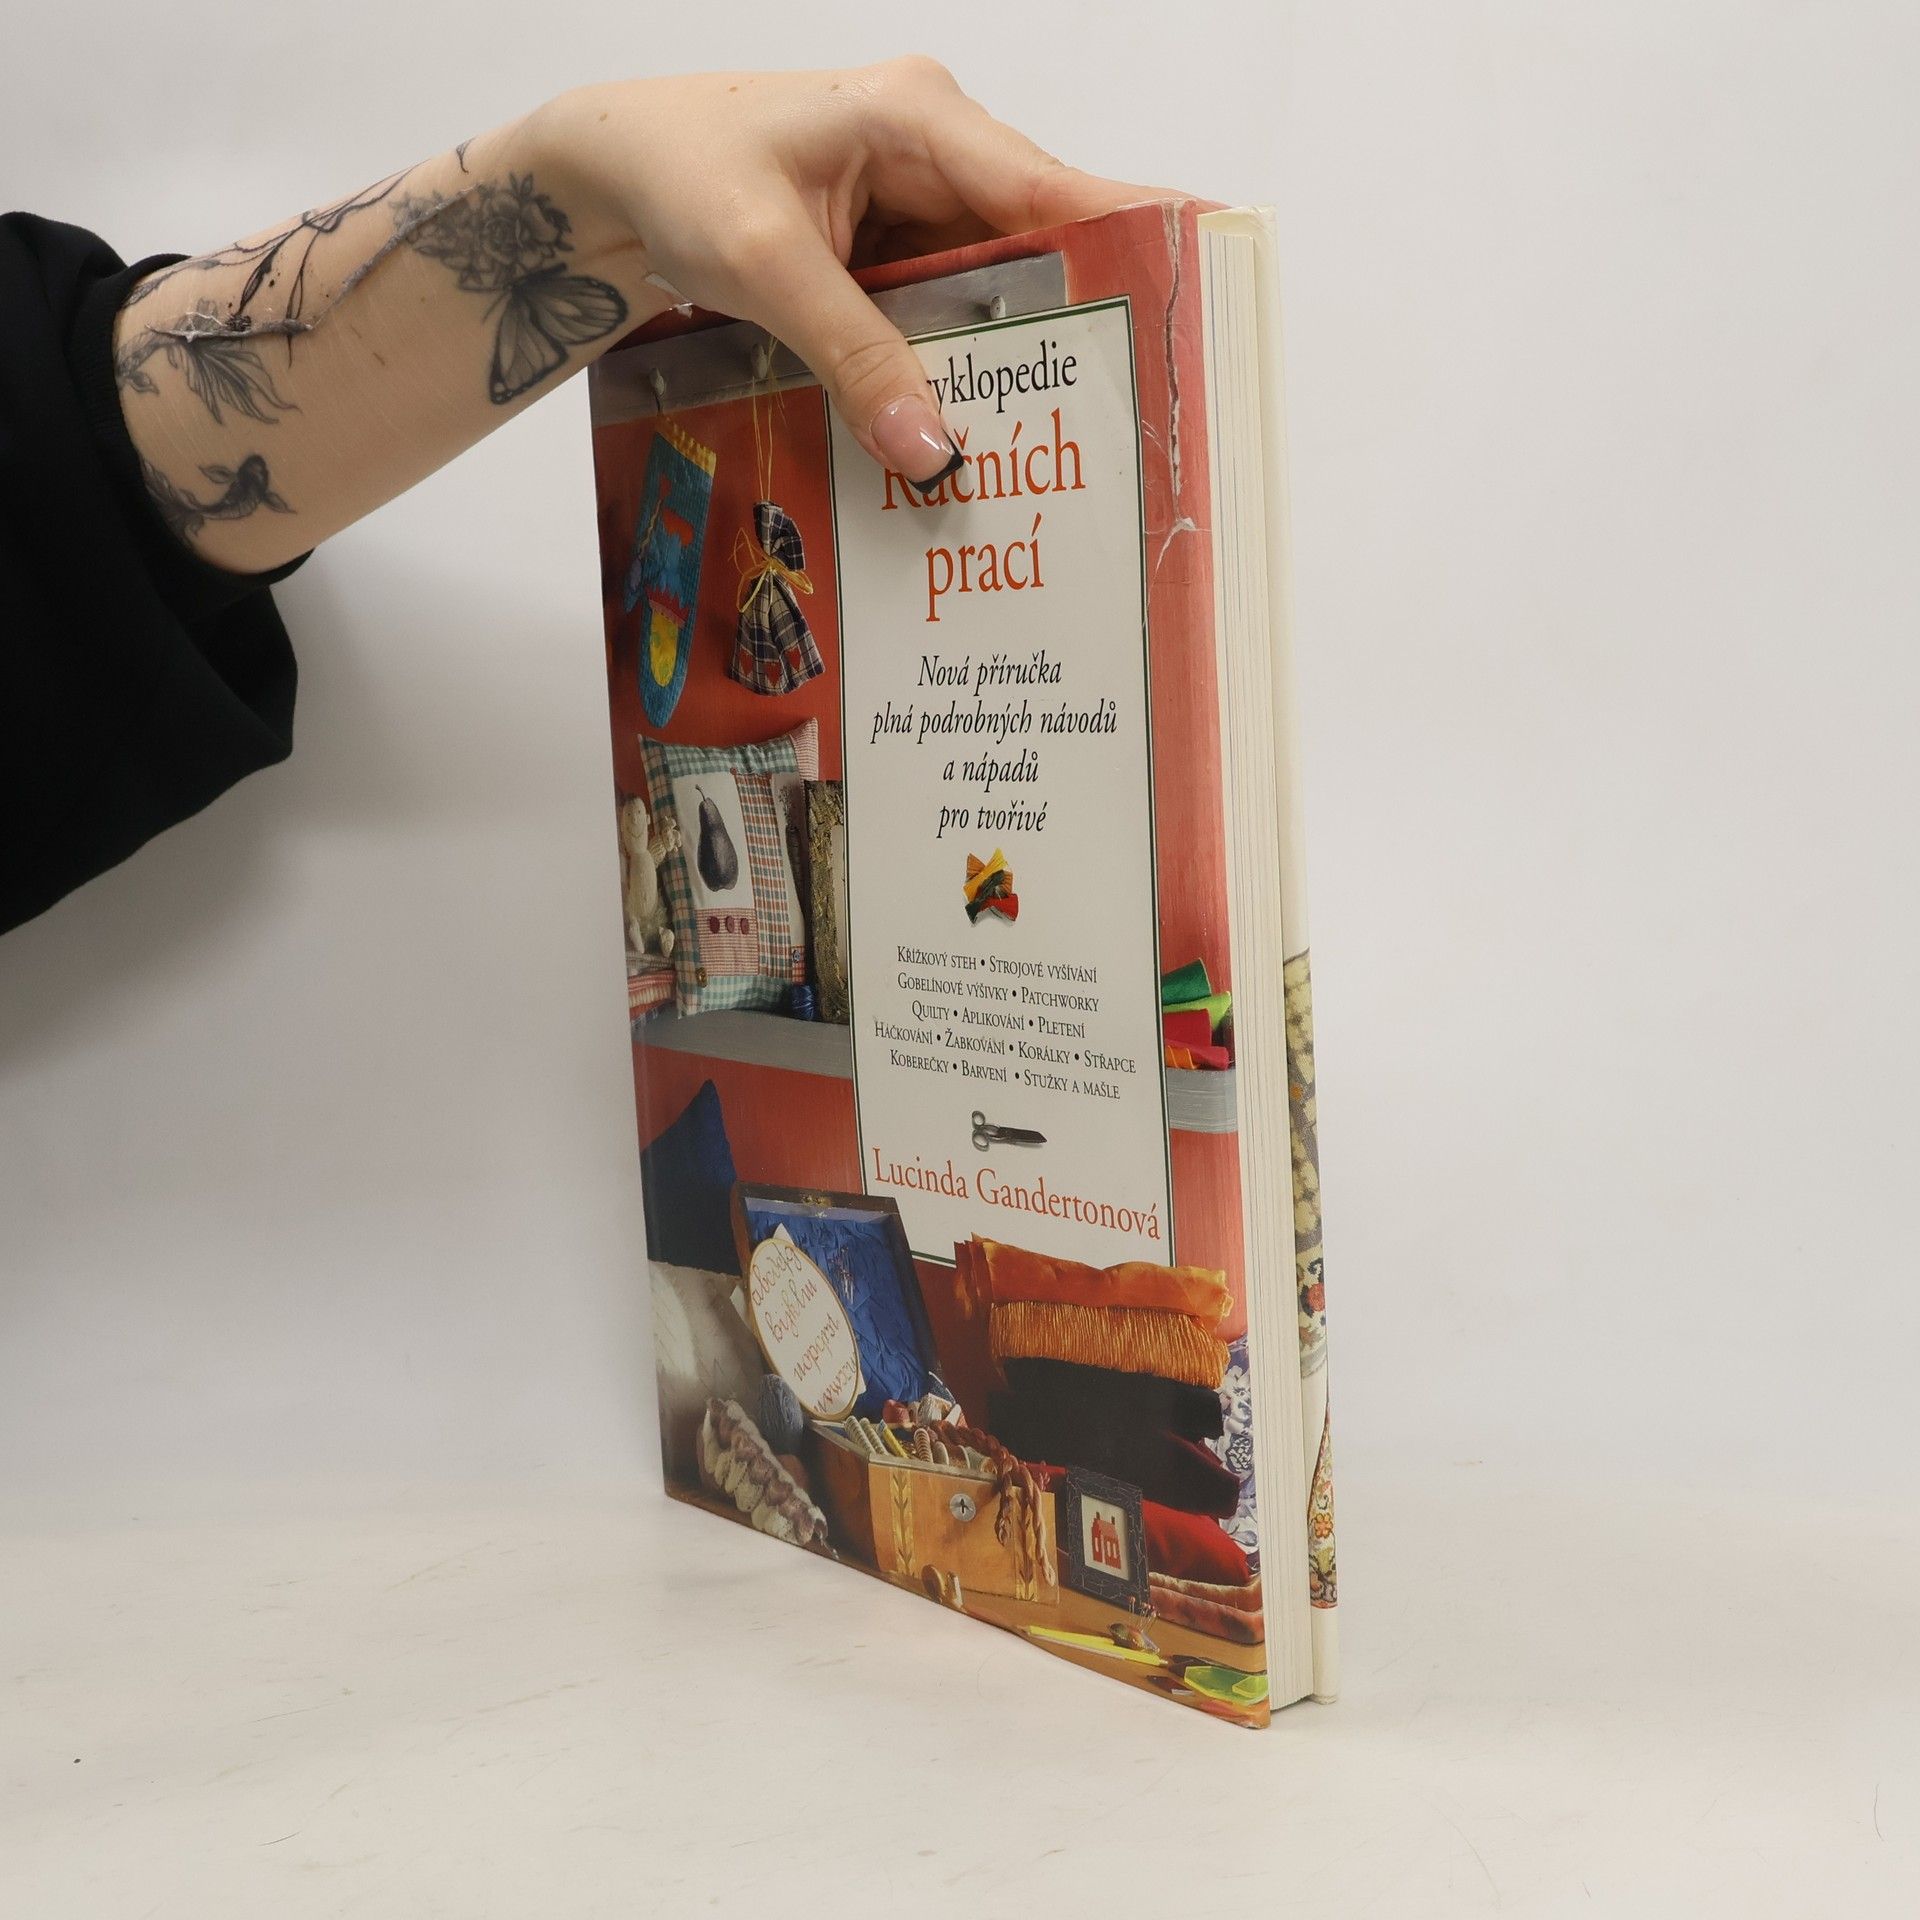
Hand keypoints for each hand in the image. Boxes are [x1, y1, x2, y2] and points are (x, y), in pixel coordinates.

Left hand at [534, 60, 1165, 481]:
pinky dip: (960, 363)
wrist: (609, 178)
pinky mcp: (893, 246)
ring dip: (1016, 358)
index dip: (1129, 244)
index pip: (1050, 188)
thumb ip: (850, 352)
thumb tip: (929, 448)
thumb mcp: (764, 266)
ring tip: (1063, 436)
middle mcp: (936, 149)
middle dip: (1076, 325)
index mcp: (918, 118)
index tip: (1195, 296)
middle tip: (1125, 409)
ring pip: (997, 288)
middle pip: (1039, 245)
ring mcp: (917, 199)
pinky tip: (977, 420)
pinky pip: (950, 309)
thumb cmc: (677, 176)